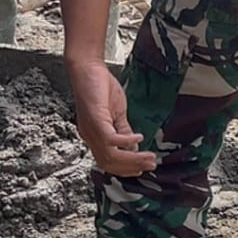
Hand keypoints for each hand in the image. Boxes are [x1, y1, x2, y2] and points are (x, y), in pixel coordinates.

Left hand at [66, 60, 155, 177]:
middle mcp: (90, 138)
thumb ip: (123, 128)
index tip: (142, 169)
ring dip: (132, 159)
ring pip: (111, 155)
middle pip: (109, 163)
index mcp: (94, 137)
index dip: (124, 169)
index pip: (107, 162)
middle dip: (131, 167)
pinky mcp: (96, 120)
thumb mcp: (116, 111)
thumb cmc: (100, 87)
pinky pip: (111, 139)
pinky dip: (126, 141)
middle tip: (150, 165)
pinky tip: (139, 137)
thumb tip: (133, 145)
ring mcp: (91, 130)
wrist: (87, 68)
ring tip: (149, 156)